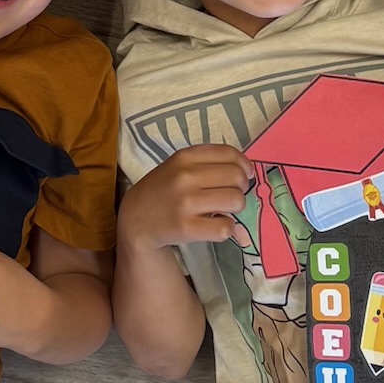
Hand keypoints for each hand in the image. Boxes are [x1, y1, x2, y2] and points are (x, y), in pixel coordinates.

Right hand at [117, 144, 252, 251]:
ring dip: (235, 208)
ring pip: (236, 201)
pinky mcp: (187, 228)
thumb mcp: (178, 165)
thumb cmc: (164, 188)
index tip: (244, 175)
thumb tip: (246, 170)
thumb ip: (207, 162)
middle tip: (230, 195)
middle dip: (240, 188)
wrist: (137, 218)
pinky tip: (215, 225)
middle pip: (237, 177)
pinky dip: (226, 228)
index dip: (244, 165)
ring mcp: (185, 202)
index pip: (229, 154)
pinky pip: (225, 227)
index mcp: (185, 157)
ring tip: (222, 210)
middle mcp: (185, 176)